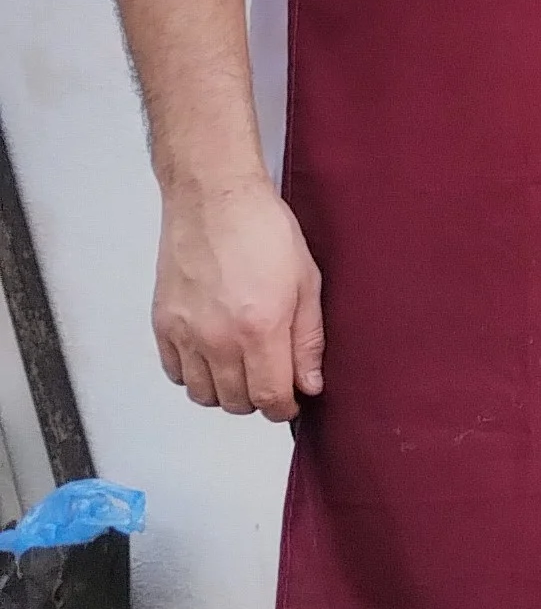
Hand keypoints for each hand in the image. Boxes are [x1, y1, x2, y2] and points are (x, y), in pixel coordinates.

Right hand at [153, 177, 324, 420]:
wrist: (215, 200)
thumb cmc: (265, 232)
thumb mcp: (307, 284)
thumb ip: (308, 340)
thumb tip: (310, 384)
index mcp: (260, 330)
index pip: (270, 398)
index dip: (284, 408)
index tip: (291, 401)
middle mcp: (218, 339)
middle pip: (235, 403)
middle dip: (258, 400)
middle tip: (271, 380)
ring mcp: (186, 333)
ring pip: (203, 395)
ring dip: (225, 392)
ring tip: (242, 370)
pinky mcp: (163, 324)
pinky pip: (175, 373)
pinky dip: (194, 376)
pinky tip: (212, 357)